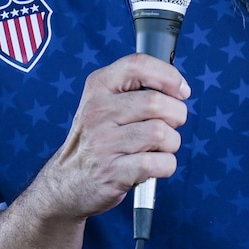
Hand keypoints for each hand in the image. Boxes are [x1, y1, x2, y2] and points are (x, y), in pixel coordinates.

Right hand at [32, 54, 188, 221]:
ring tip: (156, 149)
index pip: (138, 65)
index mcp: (97, 88)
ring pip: (162, 133)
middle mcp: (97, 112)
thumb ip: (135, 90)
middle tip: (169, 126)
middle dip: (176, 116)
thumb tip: (179, 88)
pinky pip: (160, 163)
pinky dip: (166, 166)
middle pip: (157, 102)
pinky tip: (152, 167)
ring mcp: (103, 143)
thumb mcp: (104, 104)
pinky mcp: (113, 172)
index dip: (169, 75)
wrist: (67, 183)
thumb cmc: (96, 141)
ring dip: (170, 144)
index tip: (181, 91)